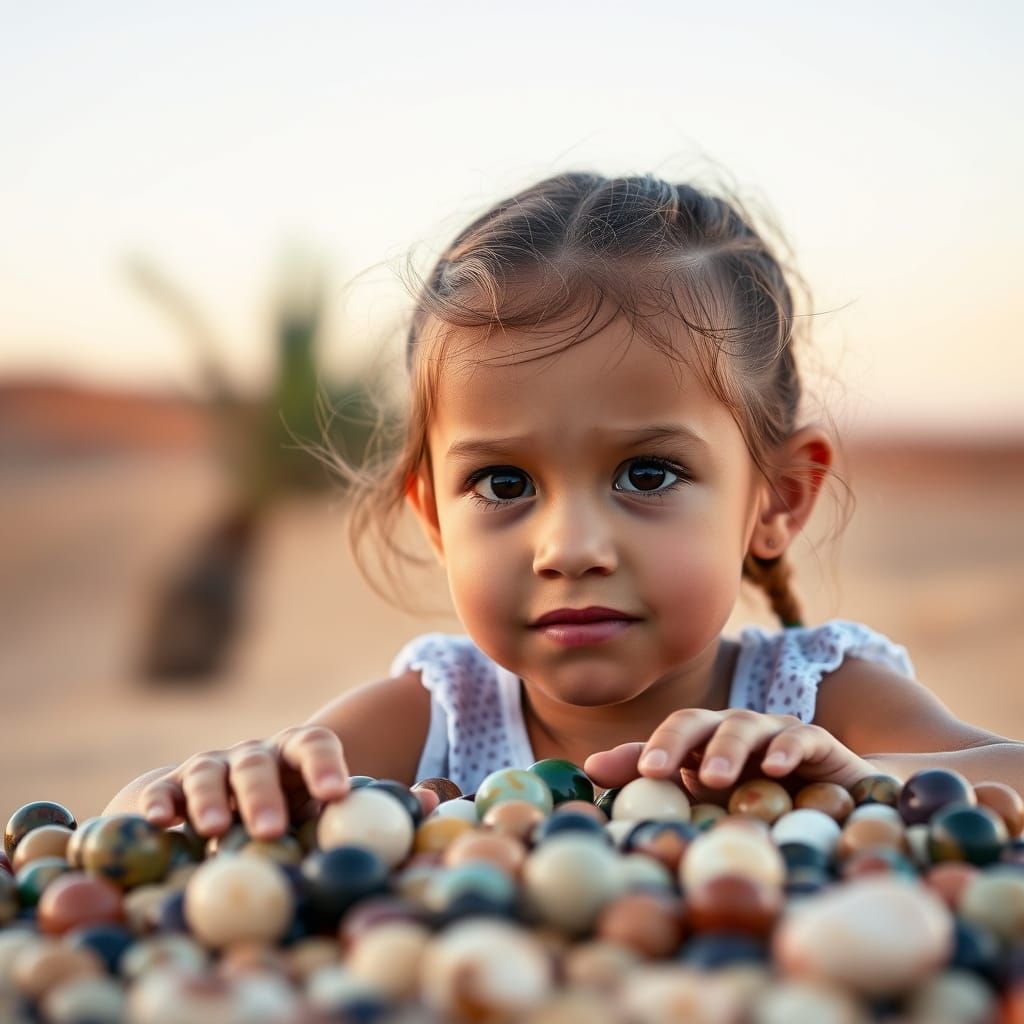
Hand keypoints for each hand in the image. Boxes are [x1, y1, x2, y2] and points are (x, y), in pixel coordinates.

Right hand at [140, 726, 351, 840]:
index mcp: (293, 756)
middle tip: (270, 830)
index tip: (336, 794)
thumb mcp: (308, 822)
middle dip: (263, 797)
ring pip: (208, 773)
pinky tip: (158, 820)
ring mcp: (210, 767)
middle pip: (257, 766)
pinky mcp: (170, 785)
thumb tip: (354, 873)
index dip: (325, 766)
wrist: (228, 803)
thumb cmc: (285, 819)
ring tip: (214, 828)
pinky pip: (162, 790)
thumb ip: (327, 837)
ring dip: (211, 800)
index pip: (314, 745)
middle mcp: (252, 755)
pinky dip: (160, 802)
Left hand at [584, 708, 876, 802]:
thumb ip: (652, 786)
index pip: (668, 736)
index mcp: (703, 743)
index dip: (645, 749)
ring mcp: (774, 731)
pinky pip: (799, 737)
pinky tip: (774, 769)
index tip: (619, 772)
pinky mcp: (817, 742)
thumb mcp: (708, 805)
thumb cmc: (762, 805)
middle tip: (654, 770)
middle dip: (673, 743)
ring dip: (726, 750)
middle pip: (696, 722)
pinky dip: (785, 749)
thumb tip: (589, 769)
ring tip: (714, 779)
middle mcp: (733, 730)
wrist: (837, 804)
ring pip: (743, 727)